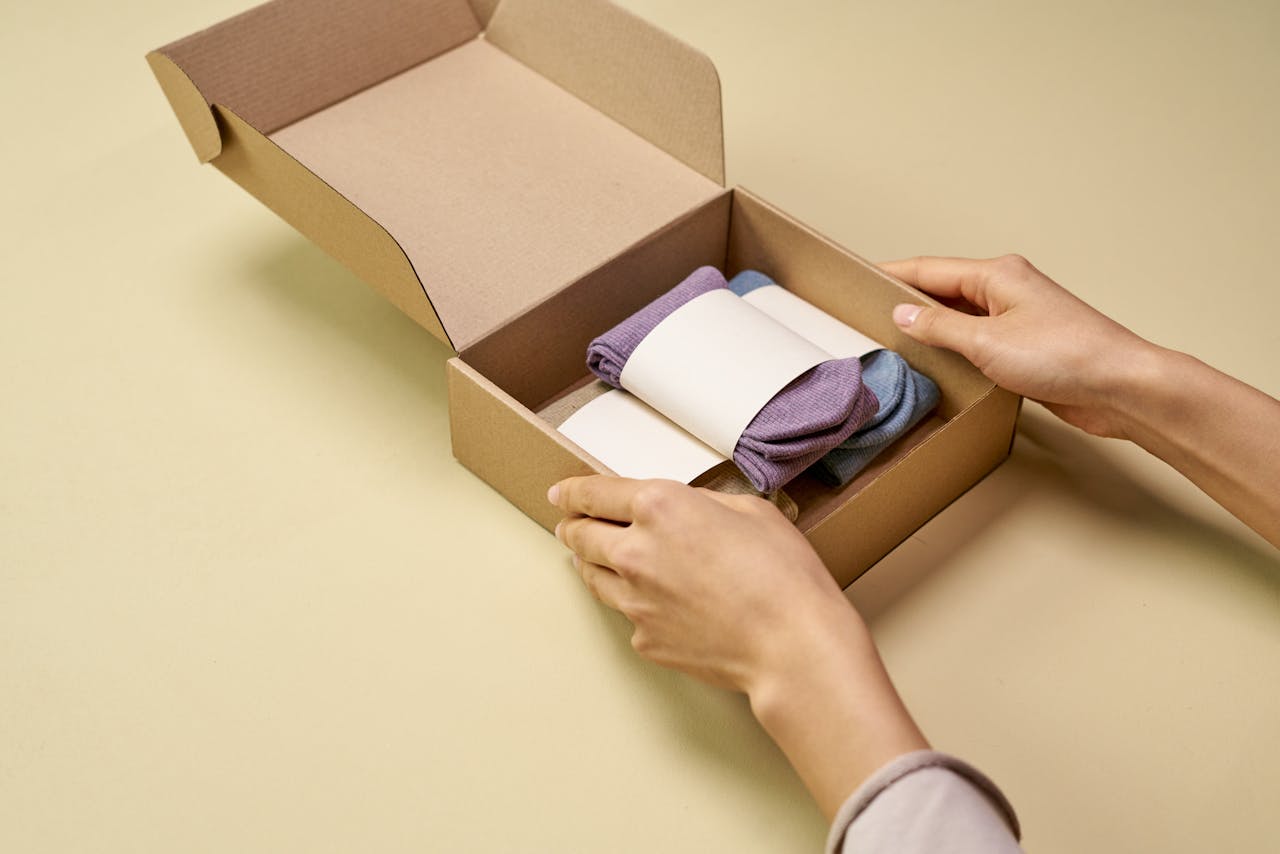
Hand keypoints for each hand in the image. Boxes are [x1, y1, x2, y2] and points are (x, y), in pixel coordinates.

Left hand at [547, 475, 928, 817]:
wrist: (792, 647)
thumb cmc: (783, 577)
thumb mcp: (749, 510)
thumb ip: (702, 504)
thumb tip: (686, 511)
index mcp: (658, 508)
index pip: (592, 493)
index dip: (572, 492)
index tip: (562, 493)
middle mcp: (634, 552)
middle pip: (580, 535)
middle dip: (573, 526)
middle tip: (573, 524)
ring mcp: (634, 601)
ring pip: (592, 576)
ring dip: (591, 563)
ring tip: (597, 558)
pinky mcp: (644, 639)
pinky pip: (626, 614)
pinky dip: (633, 603)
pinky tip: (653, 601)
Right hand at [882, 254, 1156, 438]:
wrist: (1118, 386)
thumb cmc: (1066, 356)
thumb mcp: (987, 342)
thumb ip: (940, 327)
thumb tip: (904, 313)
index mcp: (997, 275)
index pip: (929, 268)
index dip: (892, 273)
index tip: (861, 278)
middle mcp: (1007, 290)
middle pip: (944, 289)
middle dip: (908, 300)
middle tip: (868, 313)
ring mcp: (1017, 317)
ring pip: (961, 316)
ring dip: (932, 327)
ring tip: (896, 340)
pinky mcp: (1026, 346)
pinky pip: (978, 340)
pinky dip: (955, 348)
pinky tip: (940, 363)